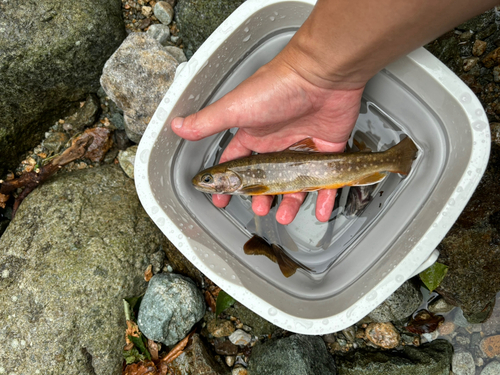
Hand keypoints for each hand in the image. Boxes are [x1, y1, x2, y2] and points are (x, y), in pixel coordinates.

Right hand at [171, 48, 363, 224]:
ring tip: (285, 215)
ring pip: (295, 183)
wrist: (321, 75)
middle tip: (259, 210)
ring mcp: (303, 146)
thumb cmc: (277, 88)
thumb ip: (207, 122)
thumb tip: (177, 126)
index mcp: (254, 135)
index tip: (222, 199)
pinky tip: (320, 212)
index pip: (237, 163)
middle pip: (267, 179)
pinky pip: (326, 178)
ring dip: (289, 202)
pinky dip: (324, 197)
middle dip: (261, 197)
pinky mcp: (327, 149)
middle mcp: (277, 143)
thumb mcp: (235, 108)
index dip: (230, 182)